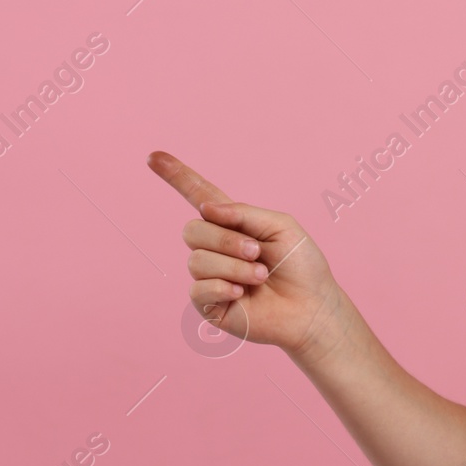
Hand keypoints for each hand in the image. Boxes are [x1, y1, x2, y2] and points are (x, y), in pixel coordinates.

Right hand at [149, 151, 347, 361]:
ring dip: (234, 267)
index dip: (176, 176)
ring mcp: (210, 277)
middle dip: (226, 240)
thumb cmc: (301, 265)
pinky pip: (198, 289)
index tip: (153, 157)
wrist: (312, 308)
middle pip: (192, 230)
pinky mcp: (209, 304)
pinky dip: (224, 287)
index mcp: (232, 224)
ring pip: (197, 261)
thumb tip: (205, 209)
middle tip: (257, 252)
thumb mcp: (280, 225)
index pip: (198, 196)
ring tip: (260, 276)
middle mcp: (216, 248)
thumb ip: (242, 213)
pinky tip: (243, 294)